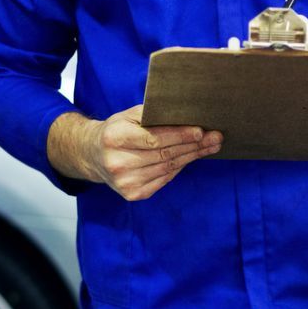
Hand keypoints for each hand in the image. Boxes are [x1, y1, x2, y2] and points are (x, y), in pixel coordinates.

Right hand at [49, 106, 222, 200]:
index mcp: (115, 138)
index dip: (179, 136)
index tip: (201, 131)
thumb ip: (152, 114)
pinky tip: (191, 157)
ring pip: (168, 168)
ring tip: (210, 147)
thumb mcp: (128, 115)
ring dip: (192, 157)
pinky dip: (179, 168)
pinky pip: (164, 179)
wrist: (92, 155)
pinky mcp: (132, 194)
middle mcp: (118, 162)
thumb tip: (186, 114)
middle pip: (165, 154)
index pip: (154, 138)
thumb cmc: (116, 131)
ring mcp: (125, 182)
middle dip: (194, 146)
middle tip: (215, 138)